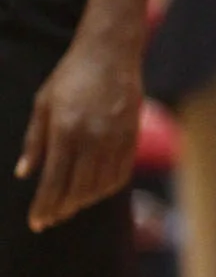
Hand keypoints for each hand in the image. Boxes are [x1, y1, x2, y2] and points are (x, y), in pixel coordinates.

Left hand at [16, 29, 142, 230]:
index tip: (36, 223)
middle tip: (50, 219)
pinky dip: (106, 189)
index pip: (53, 182)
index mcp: (65, 130)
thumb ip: (34, 141)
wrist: (111, 53)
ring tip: (69, 205)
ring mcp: (115, 138)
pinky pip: (121, 175)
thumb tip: (23, 174)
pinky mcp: (131, 137)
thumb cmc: (71, 76)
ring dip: (83, 202)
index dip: (44, 207)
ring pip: (100, 186)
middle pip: (77, 190)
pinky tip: (94, 191)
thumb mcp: (43, 104)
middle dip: (61, 209)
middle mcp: (92, 138)